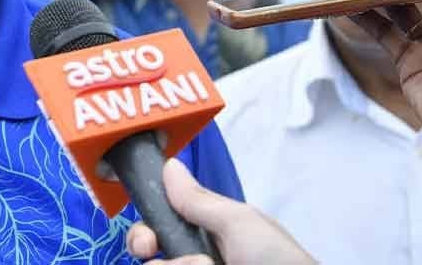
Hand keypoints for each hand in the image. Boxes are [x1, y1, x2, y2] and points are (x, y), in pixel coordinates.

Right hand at [125, 158, 315, 264]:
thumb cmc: (277, 260)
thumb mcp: (240, 223)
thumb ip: (199, 200)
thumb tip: (169, 165)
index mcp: (206, 237)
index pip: (159, 230)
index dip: (144, 232)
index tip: (147, 241)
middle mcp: (196, 260)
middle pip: (149, 257)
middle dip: (148, 249)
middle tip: (162, 255)